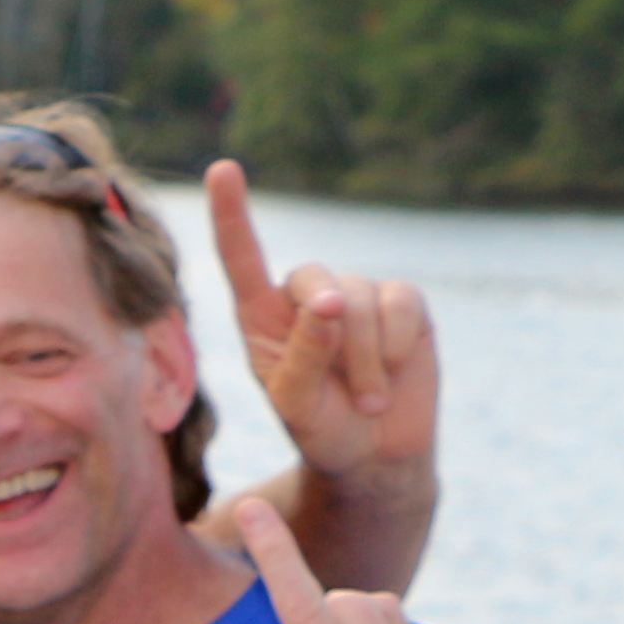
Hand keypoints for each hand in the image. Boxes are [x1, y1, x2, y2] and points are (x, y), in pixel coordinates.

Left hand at [208, 159, 435, 491]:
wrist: (375, 453)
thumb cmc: (321, 428)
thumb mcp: (297, 405)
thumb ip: (302, 356)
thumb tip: (329, 302)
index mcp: (260, 316)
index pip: (241, 257)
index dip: (232, 213)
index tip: (222, 169)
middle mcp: (303, 296)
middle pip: (313, 280)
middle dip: (333, 339)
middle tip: (350, 397)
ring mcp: (354, 294)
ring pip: (358, 299)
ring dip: (368, 359)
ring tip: (368, 399)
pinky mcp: (400, 302)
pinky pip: (401, 304)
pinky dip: (399, 345)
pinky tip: (398, 371)